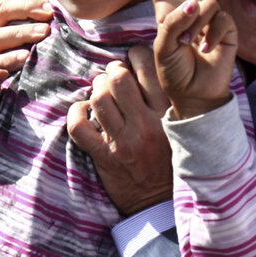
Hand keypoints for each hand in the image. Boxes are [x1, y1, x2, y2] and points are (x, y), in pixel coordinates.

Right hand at [0, 0, 52, 70]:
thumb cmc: (1, 50)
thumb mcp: (5, 28)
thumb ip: (22, 14)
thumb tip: (50, 2)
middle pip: (0, 9)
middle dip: (27, 8)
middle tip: (49, 12)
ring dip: (22, 32)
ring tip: (44, 31)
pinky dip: (10, 59)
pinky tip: (26, 56)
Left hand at [67, 47, 172, 214]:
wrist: (160, 201)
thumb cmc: (171, 158)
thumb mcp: (179, 125)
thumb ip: (167, 99)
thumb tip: (146, 67)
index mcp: (167, 112)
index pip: (148, 67)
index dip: (136, 55)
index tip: (133, 58)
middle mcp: (145, 123)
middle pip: (118, 79)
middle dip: (112, 70)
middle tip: (114, 74)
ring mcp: (122, 141)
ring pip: (99, 99)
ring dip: (96, 88)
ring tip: (101, 90)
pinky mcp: (104, 157)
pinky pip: (79, 128)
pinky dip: (76, 113)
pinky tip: (83, 110)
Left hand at [138, 0, 237, 118]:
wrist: (196, 94)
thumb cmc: (174, 73)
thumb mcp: (162, 48)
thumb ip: (174, 22)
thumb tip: (195, 2)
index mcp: (169, 13)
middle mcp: (191, 9)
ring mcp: (210, 17)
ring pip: (204, 1)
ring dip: (196, 24)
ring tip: (192, 45)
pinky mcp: (227, 26)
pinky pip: (218, 19)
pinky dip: (211, 35)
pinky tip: (208, 50)